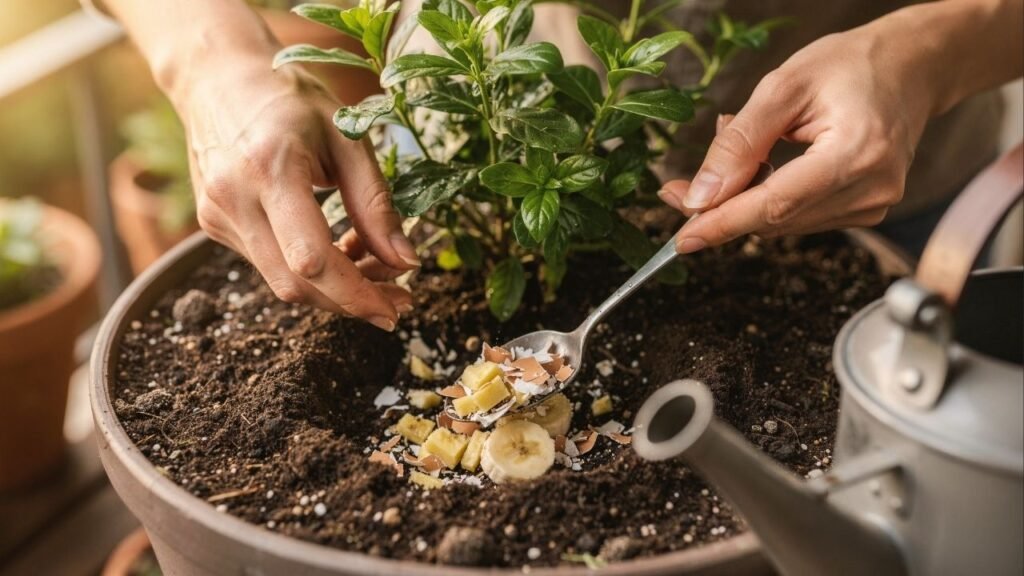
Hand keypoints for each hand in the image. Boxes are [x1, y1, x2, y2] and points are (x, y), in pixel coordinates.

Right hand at [180, 51, 417, 330]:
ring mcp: (217, 216)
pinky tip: (338, 249)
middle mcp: (234, 199)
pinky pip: (270, 266)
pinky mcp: (214, 226)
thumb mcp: (347, 137)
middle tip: (397, 296)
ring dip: (334, 288)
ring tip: (372, 263)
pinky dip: (310, 271)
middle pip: (296, 285)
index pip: (311, 260)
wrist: (217, 78)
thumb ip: (376, 203)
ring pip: (282, 284)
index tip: (395, 308)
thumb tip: (406, 262)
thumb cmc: (291, 99)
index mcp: (269, 169)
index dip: (356, 294)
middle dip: (352, 300)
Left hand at [659, 21, 933, 252]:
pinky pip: (801, 218)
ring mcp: (874, 205)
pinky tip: (769, 165)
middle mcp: (872, 189)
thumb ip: (739, 143)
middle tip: (678, 188)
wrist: (912, 66)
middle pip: (775, 220)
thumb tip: (699, 197)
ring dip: (746, 200)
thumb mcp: (783, 87)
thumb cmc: (851, 65)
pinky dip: (771, 199)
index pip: (776, 205)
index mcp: (856, 153)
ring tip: (743, 152)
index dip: (723, 224)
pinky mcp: (868, 211)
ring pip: (784, 224)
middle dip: (722, 210)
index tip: (682, 238)